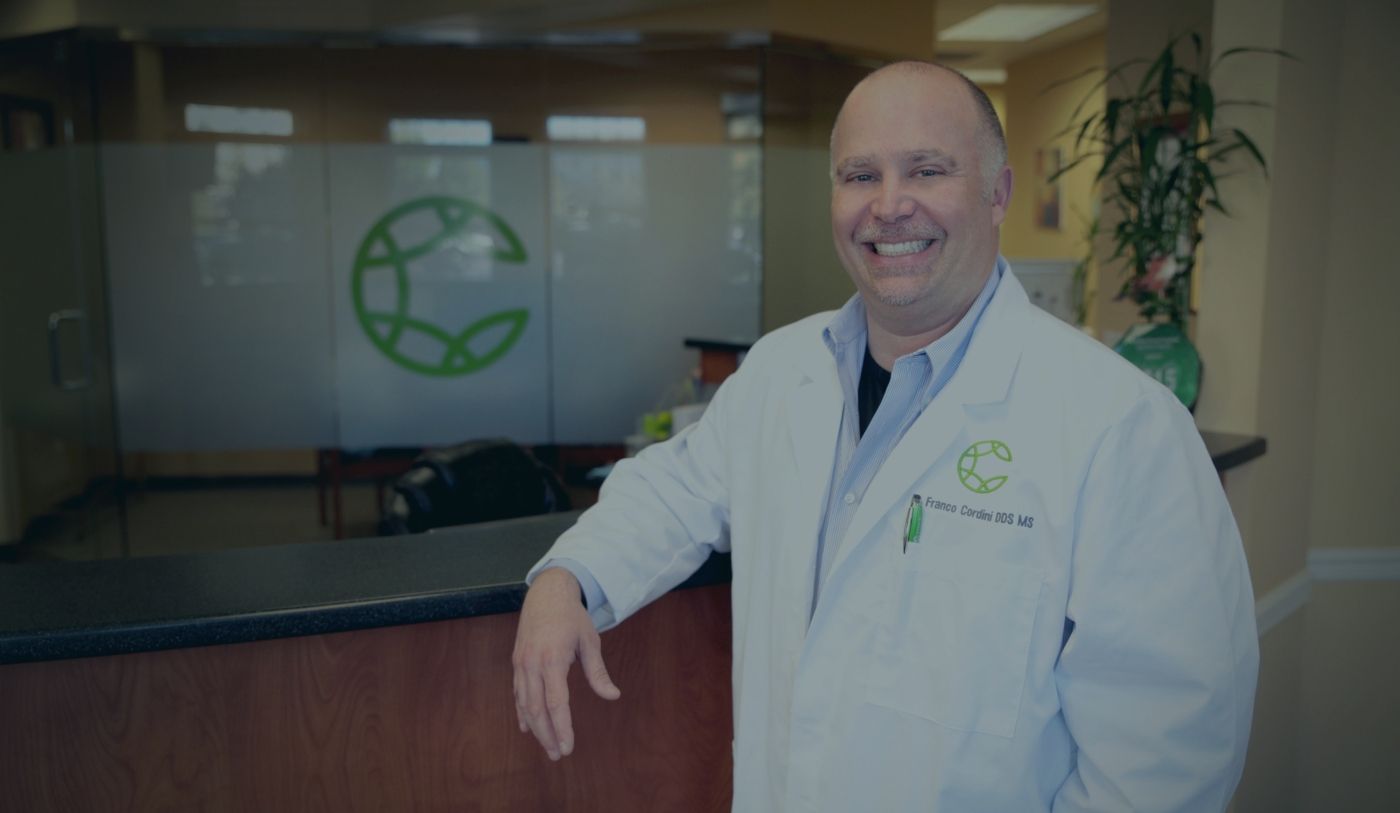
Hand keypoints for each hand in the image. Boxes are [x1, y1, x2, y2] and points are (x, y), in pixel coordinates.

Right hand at [512, 567, 620, 759]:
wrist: (546, 593)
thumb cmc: (572, 617)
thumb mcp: (590, 641)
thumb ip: (598, 672)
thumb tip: (613, 696)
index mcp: (552, 659)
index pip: (556, 702)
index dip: (562, 728)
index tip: (568, 746)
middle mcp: (532, 664)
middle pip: (537, 709)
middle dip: (547, 735)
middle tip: (559, 755)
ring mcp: (521, 664)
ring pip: (525, 704)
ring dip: (536, 728)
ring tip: (548, 747)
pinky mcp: (517, 663)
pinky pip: (517, 693)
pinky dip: (522, 712)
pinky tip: (528, 727)